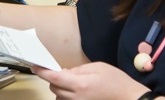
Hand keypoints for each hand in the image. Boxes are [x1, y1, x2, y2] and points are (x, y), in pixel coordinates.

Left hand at [33, 61, 149, 99]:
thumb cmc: (116, 81)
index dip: (42, 72)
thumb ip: (77, 70)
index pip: (54, 78)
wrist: (128, 98)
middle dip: (54, 79)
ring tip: (71, 83)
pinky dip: (65, 96)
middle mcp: (77, 98)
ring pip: (59, 97)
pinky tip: (74, 91)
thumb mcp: (97, 67)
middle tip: (62, 72)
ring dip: (60, 89)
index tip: (35, 67)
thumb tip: (63, 72)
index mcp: (80, 85)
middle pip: (54, 89)